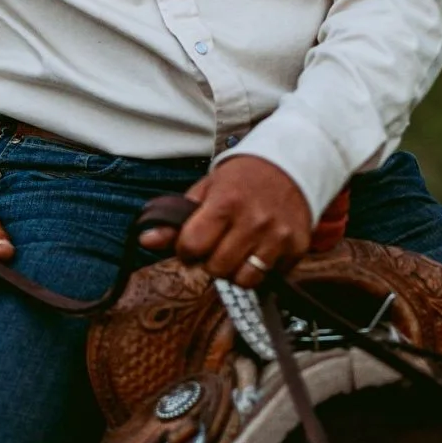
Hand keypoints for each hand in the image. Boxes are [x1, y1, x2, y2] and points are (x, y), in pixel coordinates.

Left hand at [140, 156, 310, 288]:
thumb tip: (145, 241)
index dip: (187, 249)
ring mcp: (277, 236)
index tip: (193, 241)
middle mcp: (253, 221)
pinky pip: (270, 277)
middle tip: (217, 244)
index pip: (192, 247)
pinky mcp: (296, 247)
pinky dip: (261, 268)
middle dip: (210, 261)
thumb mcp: (207, 189)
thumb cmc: (243, 177)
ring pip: (244, 280)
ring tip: (238, 250)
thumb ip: (176, 218)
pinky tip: (260, 248)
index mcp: (225, 202)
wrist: (292, 162)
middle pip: (217, 269)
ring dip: (235, 270)